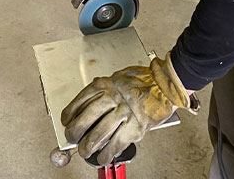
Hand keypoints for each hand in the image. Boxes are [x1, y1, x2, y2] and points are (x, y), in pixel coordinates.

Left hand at [61, 52, 197, 165]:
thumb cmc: (144, 80)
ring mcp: (124, 112)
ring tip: (85, 151)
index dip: (70, 113)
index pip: (82, 99)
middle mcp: (114, 97)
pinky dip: (107, 153)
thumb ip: (105, 89)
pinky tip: (103, 156)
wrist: (166, 84)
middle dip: (75, 132)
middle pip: (86, 118)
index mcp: (108, 84)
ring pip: (98, 133)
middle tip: (73, 138)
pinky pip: (115, 144)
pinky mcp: (135, 127)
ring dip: (88, 146)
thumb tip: (88, 104)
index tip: (67, 121)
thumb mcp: (119, 77)